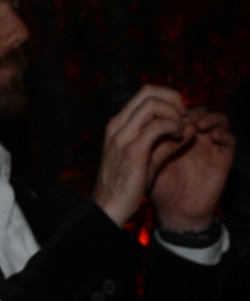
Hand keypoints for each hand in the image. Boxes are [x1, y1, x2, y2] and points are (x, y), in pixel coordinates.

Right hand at [92, 86, 192, 226]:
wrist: (109, 209)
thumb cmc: (127, 186)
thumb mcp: (148, 158)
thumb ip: (167, 141)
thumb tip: (191, 127)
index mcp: (117, 125)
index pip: (144, 93)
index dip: (168, 98)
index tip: (179, 115)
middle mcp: (117, 126)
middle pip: (149, 92)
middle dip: (173, 100)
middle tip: (183, 117)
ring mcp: (122, 137)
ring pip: (153, 104)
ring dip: (173, 113)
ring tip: (180, 129)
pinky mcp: (132, 151)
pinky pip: (157, 125)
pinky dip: (173, 126)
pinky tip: (177, 137)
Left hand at [150, 107, 234, 233]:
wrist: (176, 211)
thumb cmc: (161, 188)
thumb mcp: (153, 163)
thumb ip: (156, 143)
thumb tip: (159, 120)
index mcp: (178, 135)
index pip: (182, 113)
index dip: (177, 111)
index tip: (170, 115)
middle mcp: (196, 137)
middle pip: (201, 112)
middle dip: (194, 112)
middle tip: (186, 117)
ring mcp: (211, 145)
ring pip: (218, 120)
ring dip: (211, 118)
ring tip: (200, 124)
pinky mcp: (224, 157)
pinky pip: (230, 139)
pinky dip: (224, 134)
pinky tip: (213, 136)